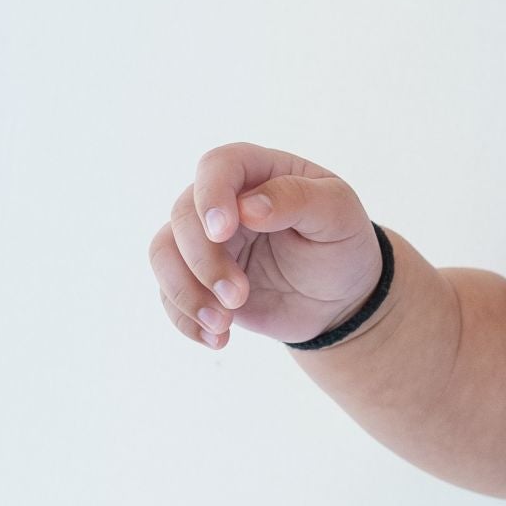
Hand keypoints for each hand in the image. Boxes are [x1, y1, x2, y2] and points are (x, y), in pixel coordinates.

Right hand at [150, 143, 383, 349]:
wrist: (340, 298)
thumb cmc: (342, 245)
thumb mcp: (338, 214)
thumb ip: (298, 199)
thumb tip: (250, 207)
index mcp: (257, 171)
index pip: (217, 166)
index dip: (211, 196)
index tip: (222, 232)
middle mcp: (222, 201)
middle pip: (183, 216)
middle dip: (203, 260)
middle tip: (238, 297)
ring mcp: (205, 240)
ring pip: (163, 254)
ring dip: (185, 292)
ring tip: (222, 325)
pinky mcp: (198, 278)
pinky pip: (169, 294)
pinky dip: (185, 319)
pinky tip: (216, 339)